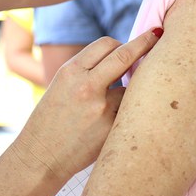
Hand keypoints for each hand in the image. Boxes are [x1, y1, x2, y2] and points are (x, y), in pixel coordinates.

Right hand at [12, 28, 162, 181]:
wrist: (38, 159)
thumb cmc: (52, 121)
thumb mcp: (62, 86)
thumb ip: (89, 70)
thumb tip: (127, 55)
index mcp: (70, 72)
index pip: (106, 44)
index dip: (125, 42)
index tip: (143, 37)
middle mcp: (85, 86)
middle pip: (125, 55)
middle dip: (145, 43)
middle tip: (157, 36)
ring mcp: (100, 108)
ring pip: (132, 86)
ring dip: (131, 90)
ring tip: (114, 105)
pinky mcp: (111, 128)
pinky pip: (130, 110)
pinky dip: (129, 111)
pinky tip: (118, 121)